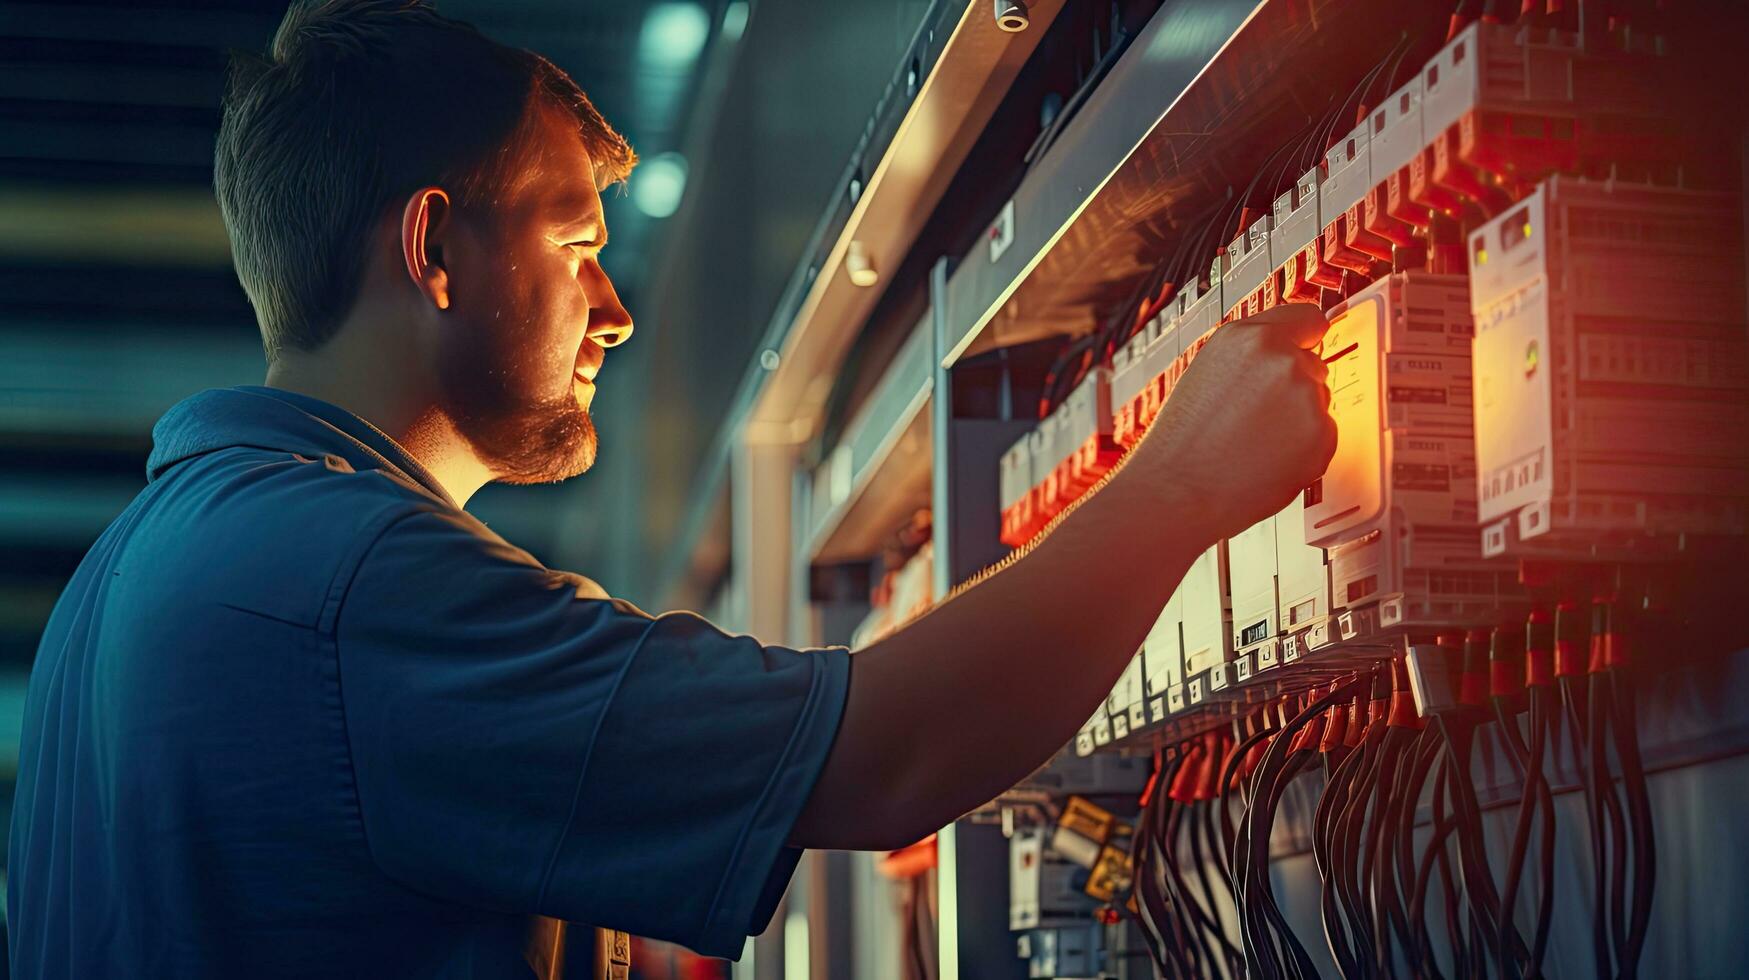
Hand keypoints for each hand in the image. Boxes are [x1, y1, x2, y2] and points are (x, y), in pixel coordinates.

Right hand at [1137, 303, 1335, 540]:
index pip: (1307, 317)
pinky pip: (1326, 435)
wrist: (1175, 492)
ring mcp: (1305, 396)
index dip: (1303, 338)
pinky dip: (1306, 449)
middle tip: (1258, 416)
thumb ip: (1250, 357)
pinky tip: (1269, 459)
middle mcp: (1280, 359)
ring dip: (1300, 419)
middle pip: (1314, 362)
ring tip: (1257, 441)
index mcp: (1245, 338)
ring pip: (1320, 400)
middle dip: (1295, 386)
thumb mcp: (1206, 372)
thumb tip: (1284, 351)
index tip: (1304, 348)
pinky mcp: (1322, 435)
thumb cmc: (1181, 442)